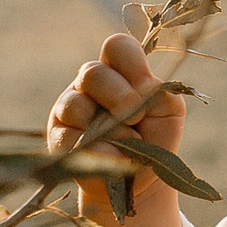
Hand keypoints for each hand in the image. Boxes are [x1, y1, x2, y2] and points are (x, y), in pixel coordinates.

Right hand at [46, 30, 186, 183]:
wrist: (141, 179)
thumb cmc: (155, 139)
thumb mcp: (168, 111)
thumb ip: (158, 92)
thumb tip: (131, 97)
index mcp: (118, 71)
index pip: (117, 47)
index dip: (131, 64)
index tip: (146, 87)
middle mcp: (90, 85)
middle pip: (91, 72)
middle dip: (119, 96)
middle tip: (137, 117)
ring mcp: (69, 109)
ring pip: (76, 105)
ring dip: (109, 128)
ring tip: (128, 144)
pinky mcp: (58, 137)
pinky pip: (70, 138)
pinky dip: (99, 150)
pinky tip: (113, 156)